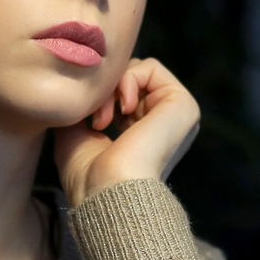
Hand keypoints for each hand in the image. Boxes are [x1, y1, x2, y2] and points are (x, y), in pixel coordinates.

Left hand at [54, 57, 200, 207]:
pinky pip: (151, 67)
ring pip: (137, 70)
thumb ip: (83, 107)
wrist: (107, 192)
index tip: (88, 123)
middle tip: (96, 121)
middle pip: (128, 78)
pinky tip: (122, 109)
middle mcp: (165, 123)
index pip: (121, 92)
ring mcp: (176, 114)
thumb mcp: (76, 134)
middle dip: (105, 91)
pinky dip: (127, 80)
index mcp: (146, 134)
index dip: (99, 97)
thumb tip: (82, 83)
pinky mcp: (183, 104)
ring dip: (112, 88)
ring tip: (104, 120)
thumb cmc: (88, 176)